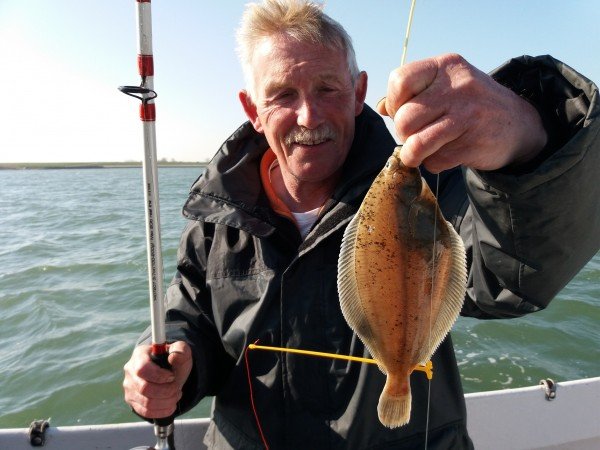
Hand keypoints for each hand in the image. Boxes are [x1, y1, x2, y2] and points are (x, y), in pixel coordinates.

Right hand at [123, 341, 192, 418]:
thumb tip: (173, 357)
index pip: (143, 369)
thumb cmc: (174, 361)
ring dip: (166, 402)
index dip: (159, 376)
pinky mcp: (132, 401)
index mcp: (140, 354)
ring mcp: (129, 387)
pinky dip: (162, 411)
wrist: (169, 372)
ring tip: (176, 395)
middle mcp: (130, 371)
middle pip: (144, 388)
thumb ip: (181, 350)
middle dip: (166, 391)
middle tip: (177, 389)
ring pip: (146, 402)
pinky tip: (171, 405)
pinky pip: (145, 412)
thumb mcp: (181, 352)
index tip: (172, 376)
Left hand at [377, 53, 546, 172]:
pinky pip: (434, 161)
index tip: (403, 110)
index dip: (394, 102)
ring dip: (412, 154)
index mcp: (445, 66)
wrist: (518, 124)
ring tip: (418, 152)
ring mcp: (467, 116)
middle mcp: (457, 87)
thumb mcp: (445, 86)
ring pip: (416, 143)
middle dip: (403, 133)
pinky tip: (447, 153)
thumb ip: (412, 93)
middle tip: (415, 134)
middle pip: (404, 118)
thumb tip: (380, 107)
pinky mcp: (472, 144)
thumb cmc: (470, 105)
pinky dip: (434, 163)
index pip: (399, 81)